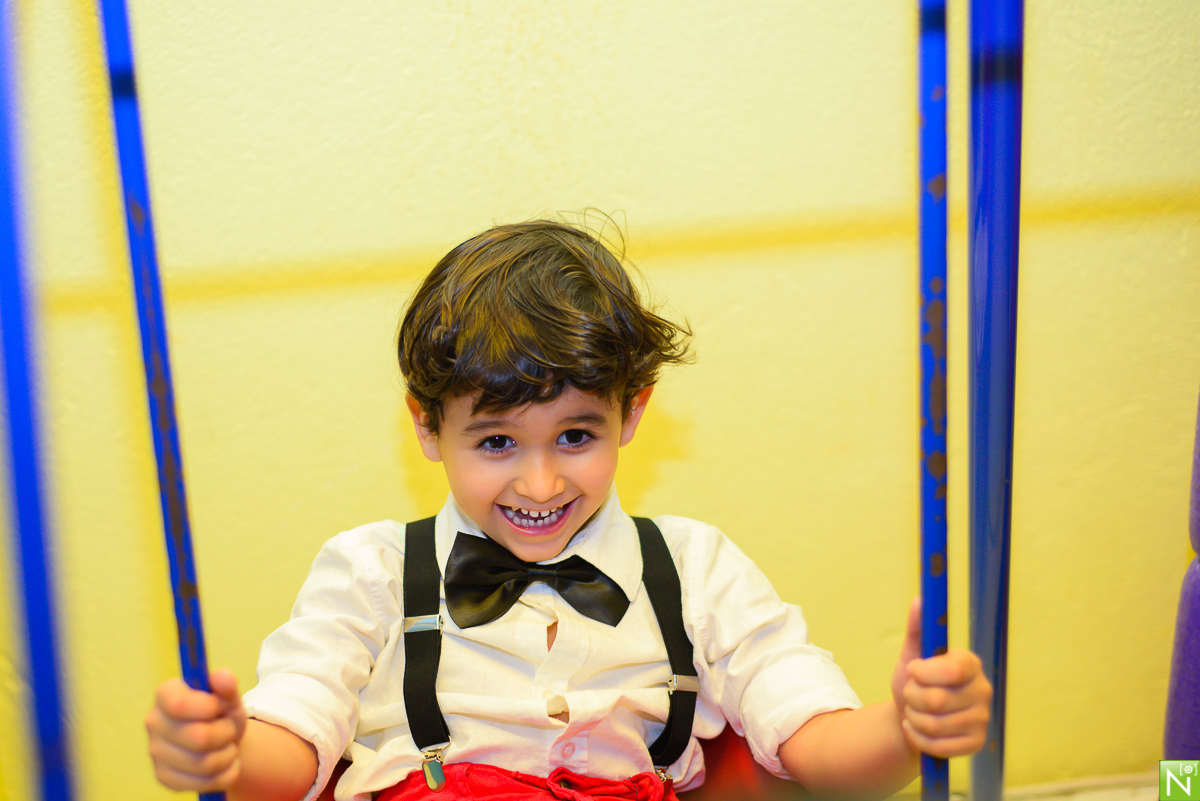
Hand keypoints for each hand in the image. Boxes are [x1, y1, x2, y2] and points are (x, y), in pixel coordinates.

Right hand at [145, 668, 247, 791]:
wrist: (220, 740)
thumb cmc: (221, 712)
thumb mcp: (228, 695)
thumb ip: (227, 684)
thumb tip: (223, 676)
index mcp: (165, 695)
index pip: (179, 704)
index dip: (208, 707)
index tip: (221, 706)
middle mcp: (154, 723)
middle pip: (199, 738)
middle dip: (226, 732)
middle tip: (229, 727)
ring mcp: (156, 753)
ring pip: (205, 763)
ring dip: (229, 754)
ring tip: (227, 744)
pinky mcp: (164, 778)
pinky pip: (206, 782)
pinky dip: (227, 773)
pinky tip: (225, 762)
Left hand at [890, 598, 991, 757]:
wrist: (911, 716)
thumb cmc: (915, 681)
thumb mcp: (911, 654)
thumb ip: (917, 628)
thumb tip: (921, 599)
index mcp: (970, 664)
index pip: (952, 670)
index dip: (924, 672)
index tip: (914, 670)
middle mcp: (983, 691)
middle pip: (936, 700)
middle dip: (911, 697)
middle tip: (910, 693)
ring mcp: (982, 719)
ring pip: (934, 725)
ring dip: (912, 718)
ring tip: (913, 711)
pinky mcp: (975, 743)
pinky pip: (938, 746)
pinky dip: (917, 737)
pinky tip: (916, 729)